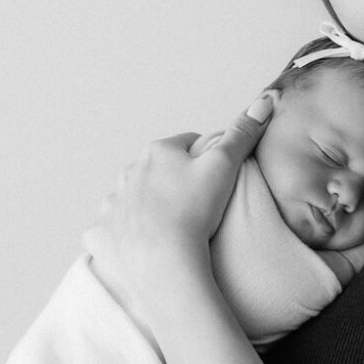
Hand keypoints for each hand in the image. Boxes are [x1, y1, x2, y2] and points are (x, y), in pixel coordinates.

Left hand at [82, 93, 276, 316]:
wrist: (160, 262)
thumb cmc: (193, 212)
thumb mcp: (224, 167)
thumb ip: (242, 134)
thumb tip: (264, 102)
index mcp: (157, 153)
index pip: (185, 144)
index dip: (203, 159)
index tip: (214, 179)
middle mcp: (128, 173)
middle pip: (155, 171)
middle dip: (170, 183)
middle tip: (193, 206)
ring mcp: (111, 204)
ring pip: (131, 199)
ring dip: (145, 208)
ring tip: (168, 229)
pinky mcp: (100, 233)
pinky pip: (110, 231)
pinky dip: (123, 236)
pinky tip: (140, 247)